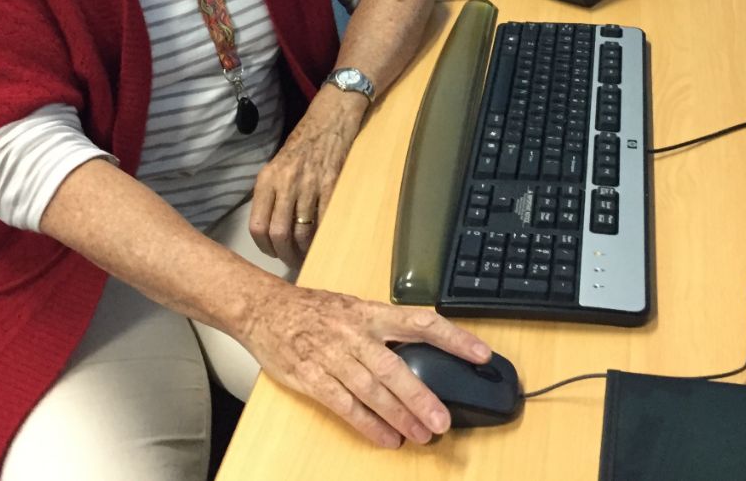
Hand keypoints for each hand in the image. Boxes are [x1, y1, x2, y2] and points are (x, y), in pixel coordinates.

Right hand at [239, 279, 492, 446]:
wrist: (265, 309)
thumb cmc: (314, 311)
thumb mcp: (354, 308)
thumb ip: (385, 329)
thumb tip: (423, 351)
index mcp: (371, 312)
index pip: (421, 322)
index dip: (454, 337)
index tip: (481, 354)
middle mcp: (355, 333)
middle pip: (395, 368)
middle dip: (421, 397)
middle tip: (443, 420)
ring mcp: (332, 356)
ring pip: (372, 391)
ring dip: (399, 417)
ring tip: (422, 435)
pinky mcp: (311, 377)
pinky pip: (344, 405)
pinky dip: (367, 424)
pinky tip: (387, 438)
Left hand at [250, 87, 365, 266]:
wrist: (328, 122)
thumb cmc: (301, 145)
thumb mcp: (275, 166)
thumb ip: (270, 194)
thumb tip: (269, 228)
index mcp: (267, 180)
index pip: (257, 226)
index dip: (264, 247)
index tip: (272, 253)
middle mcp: (285, 183)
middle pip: (279, 234)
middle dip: (284, 254)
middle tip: (290, 261)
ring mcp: (309, 185)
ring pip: (302, 232)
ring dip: (303, 251)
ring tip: (306, 256)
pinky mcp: (331, 185)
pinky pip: (324, 221)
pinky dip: (322, 237)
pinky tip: (321, 242)